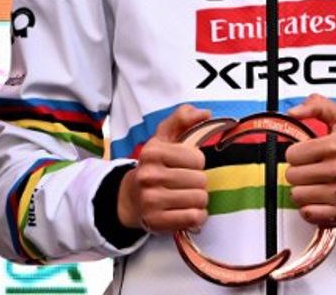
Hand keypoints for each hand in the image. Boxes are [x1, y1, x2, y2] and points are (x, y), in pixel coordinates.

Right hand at [117, 104, 210, 232]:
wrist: (130, 197)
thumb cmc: (155, 165)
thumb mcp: (164, 137)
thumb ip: (183, 118)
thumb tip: (205, 113)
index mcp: (152, 153)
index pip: (198, 159)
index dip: (196, 163)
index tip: (185, 165)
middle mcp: (148, 176)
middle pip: (200, 180)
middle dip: (198, 181)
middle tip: (185, 183)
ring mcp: (150, 201)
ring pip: (199, 199)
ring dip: (198, 199)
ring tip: (185, 196)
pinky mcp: (156, 222)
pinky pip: (194, 218)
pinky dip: (197, 215)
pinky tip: (188, 210)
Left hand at [285, 94, 335, 226]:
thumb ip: (318, 106)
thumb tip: (293, 112)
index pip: (292, 155)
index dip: (298, 154)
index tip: (308, 155)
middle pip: (292, 176)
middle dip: (300, 172)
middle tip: (313, 170)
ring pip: (298, 196)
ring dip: (304, 190)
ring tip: (318, 184)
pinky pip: (309, 214)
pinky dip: (311, 208)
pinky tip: (322, 198)